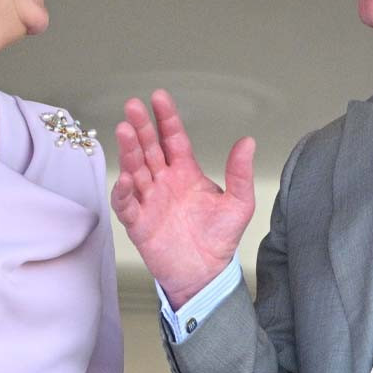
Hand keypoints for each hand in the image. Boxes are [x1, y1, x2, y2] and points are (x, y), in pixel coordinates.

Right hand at [110, 89, 255, 308]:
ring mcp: (149, 200)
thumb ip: (240, 174)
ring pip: (135, 170)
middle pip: (149, 148)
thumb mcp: (239, 204)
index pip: (173, 139)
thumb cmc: (220, 239)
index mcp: (185, 172)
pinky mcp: (138, 222)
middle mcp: (164, 181)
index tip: (159, 97)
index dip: (166, 118)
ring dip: (129, 151)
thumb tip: (248, 142)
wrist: (206, 275)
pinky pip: (127, 204)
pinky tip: (126, 178)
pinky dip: (124, 191)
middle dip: (142, 127)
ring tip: (124, 131)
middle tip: (133, 106)